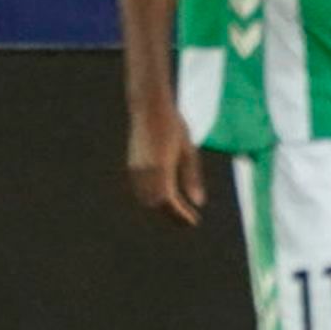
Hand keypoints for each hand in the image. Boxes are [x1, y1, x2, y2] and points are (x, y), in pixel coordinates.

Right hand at [126, 104, 203, 226]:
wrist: (149, 108)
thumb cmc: (173, 126)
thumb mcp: (189, 151)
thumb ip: (192, 178)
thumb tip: (199, 203)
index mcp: (161, 167)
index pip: (169, 201)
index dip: (181, 215)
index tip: (194, 221)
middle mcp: (144, 171)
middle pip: (156, 204)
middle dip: (172, 215)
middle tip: (189, 220)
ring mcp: (135, 169)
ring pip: (147, 199)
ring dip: (162, 208)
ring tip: (180, 211)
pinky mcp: (131, 166)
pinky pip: (141, 190)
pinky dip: (153, 198)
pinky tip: (167, 197)